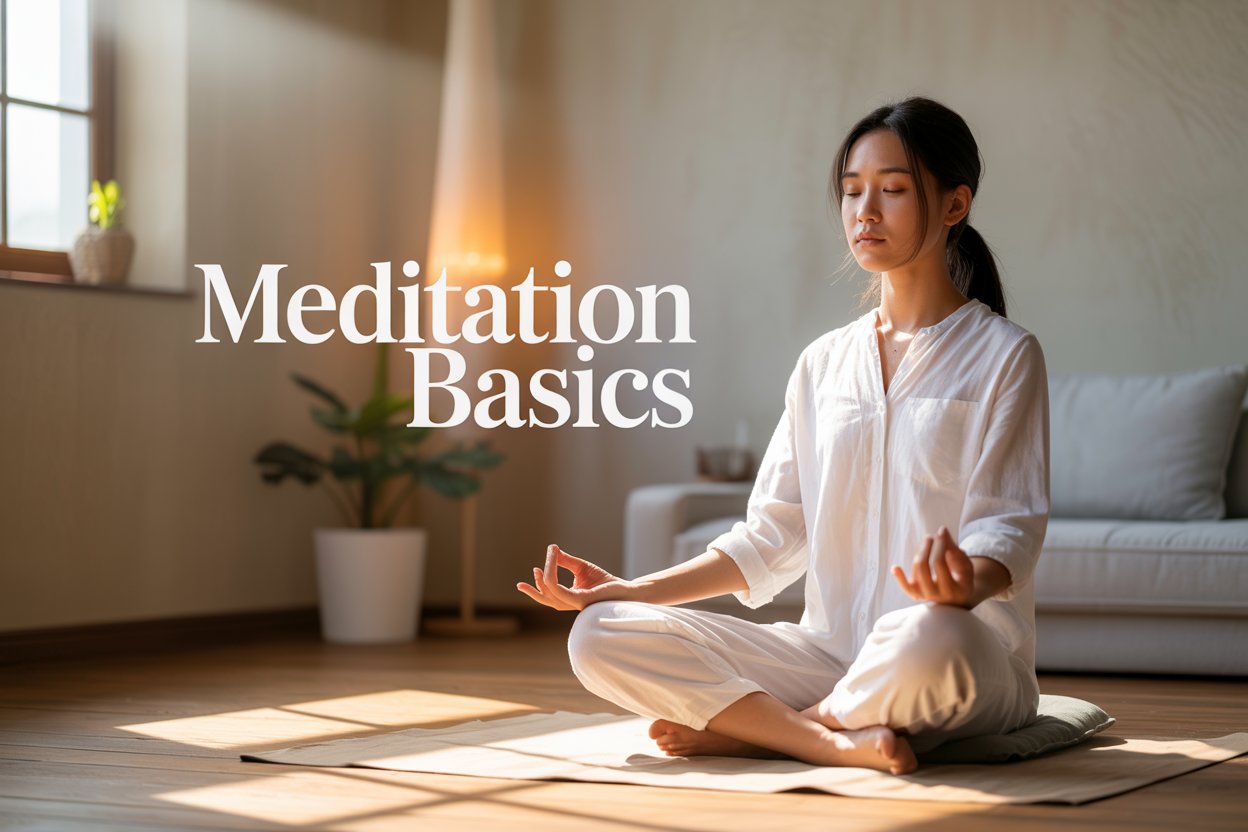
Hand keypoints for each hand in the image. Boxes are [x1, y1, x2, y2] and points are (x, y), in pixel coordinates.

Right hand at [515, 544, 632, 610]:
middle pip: (547, 599)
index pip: (550, 594)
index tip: (535, 569)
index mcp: (570, 598)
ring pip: (552, 595)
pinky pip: (561, 592)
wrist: (625, 590)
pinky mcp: (582, 601)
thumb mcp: (581, 567)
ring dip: (544, 578)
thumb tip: (552, 550)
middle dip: (534, 590)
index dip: (540, 583)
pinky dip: (552, 580)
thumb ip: (566, 561)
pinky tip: (548, 570)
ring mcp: (575, 604)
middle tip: (527, 577)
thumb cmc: (605, 581)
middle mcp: (570, 603)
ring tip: (539, 566)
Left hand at [891, 526, 975, 607]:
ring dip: (919, 552)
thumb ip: (955, 550)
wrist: (958, 597)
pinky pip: (906, 587)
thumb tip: (941, 531)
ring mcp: (926, 596)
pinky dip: (900, 577)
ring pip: (916, 571)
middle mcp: (938, 595)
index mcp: (954, 589)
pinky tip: (895, 567)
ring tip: (927, 541)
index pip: (940, 563)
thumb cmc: (962, 578)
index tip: (942, 532)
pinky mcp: (917, 594)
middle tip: (931, 536)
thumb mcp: (965, 565)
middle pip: (923, 566)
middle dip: (925, 548)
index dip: (940, 546)